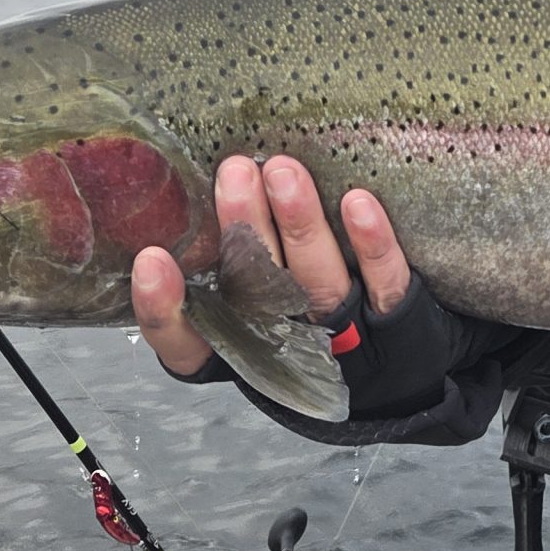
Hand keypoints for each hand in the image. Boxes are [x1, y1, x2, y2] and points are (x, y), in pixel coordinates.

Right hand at [132, 155, 410, 377]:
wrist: (399, 377)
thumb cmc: (305, 321)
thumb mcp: (253, 305)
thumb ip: (225, 259)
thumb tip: (192, 179)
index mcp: (237, 344)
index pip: (187, 343)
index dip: (165, 309)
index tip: (150, 261)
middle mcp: (283, 342)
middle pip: (256, 292)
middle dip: (244, 231)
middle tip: (234, 174)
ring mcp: (341, 333)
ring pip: (315, 280)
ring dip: (299, 225)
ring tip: (284, 173)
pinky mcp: (395, 318)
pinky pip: (383, 281)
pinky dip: (370, 244)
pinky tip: (357, 203)